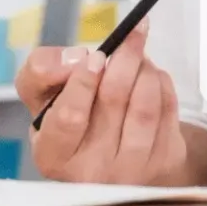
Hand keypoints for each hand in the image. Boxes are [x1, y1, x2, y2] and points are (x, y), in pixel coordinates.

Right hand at [14, 24, 187, 185]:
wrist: (105, 150)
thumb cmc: (67, 116)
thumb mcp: (39, 94)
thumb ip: (41, 69)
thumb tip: (76, 58)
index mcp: (53, 155)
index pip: (69, 116)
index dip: (83, 81)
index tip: (95, 56)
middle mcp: (91, 171)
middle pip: (113, 102)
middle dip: (124, 58)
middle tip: (130, 34)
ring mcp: (130, 171)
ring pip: (145, 106)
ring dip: (145, 69)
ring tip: (138, 54)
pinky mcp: (162, 163)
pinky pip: (167, 110)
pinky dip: (161, 82)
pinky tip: (149, 76)